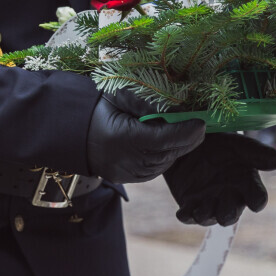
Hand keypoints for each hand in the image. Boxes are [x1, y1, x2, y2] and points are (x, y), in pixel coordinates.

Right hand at [85, 95, 204, 183]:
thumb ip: (146, 101)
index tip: (201, 122)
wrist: (74, 135)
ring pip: (166, 162)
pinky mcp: (133, 178)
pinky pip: (158, 168)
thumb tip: (175, 107)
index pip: (164, 138)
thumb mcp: (119, 97)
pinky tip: (172, 144)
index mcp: (124, 138)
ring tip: (188, 133)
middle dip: (188, 139)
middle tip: (201, 125)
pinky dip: (168, 156)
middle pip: (169, 152)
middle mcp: (129, 160)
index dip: (185, 131)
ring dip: (180, 147)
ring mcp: (131, 173)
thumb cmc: (97, 109)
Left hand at [163, 133, 275, 226]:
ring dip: (206, 216)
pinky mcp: (190, 204)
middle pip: (231, 213)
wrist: (190, 140)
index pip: (256, 195)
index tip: (257, 203)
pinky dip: (186, 215)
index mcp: (246, 182)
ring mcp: (209, 202)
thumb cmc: (220, 142)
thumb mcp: (237, 143)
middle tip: (224, 211)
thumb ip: (256, 152)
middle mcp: (229, 196)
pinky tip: (182, 213)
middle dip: (228, 214)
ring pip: (209, 217)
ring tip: (200, 212)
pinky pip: (188, 215)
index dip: (257, 200)